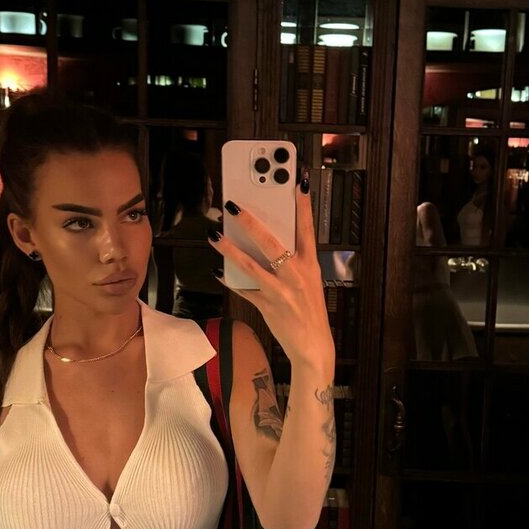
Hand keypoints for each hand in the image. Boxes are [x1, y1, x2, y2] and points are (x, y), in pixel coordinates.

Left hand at [209, 172, 334, 370]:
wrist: (314, 347)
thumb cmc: (310, 311)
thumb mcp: (309, 282)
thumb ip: (293, 261)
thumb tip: (269, 241)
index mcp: (310, 265)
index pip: (307, 228)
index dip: (303, 204)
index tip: (298, 181)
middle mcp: (297, 275)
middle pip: (272, 242)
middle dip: (251, 222)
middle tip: (233, 206)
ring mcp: (281, 291)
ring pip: (251, 265)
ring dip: (230, 249)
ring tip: (214, 236)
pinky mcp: (268, 306)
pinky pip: (244, 289)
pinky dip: (229, 280)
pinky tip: (217, 271)